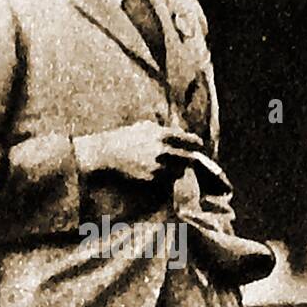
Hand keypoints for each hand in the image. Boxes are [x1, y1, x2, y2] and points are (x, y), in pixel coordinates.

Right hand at [75, 122, 203, 182]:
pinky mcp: (151, 177)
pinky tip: (162, 172)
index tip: (200, 144)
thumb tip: (180, 131)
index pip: (185, 138)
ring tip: (177, 166)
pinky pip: (166, 179)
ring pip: (179, 170)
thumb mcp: (143, 127)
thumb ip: (162, 129)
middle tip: (194, 159)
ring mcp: (156, 165)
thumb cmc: (125, 137)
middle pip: (187, 157)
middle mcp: (160, 150)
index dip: (195, 141)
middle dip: (192, 158)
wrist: (106, 152)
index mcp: (159, 134)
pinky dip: (168, 176)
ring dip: (180, 169)